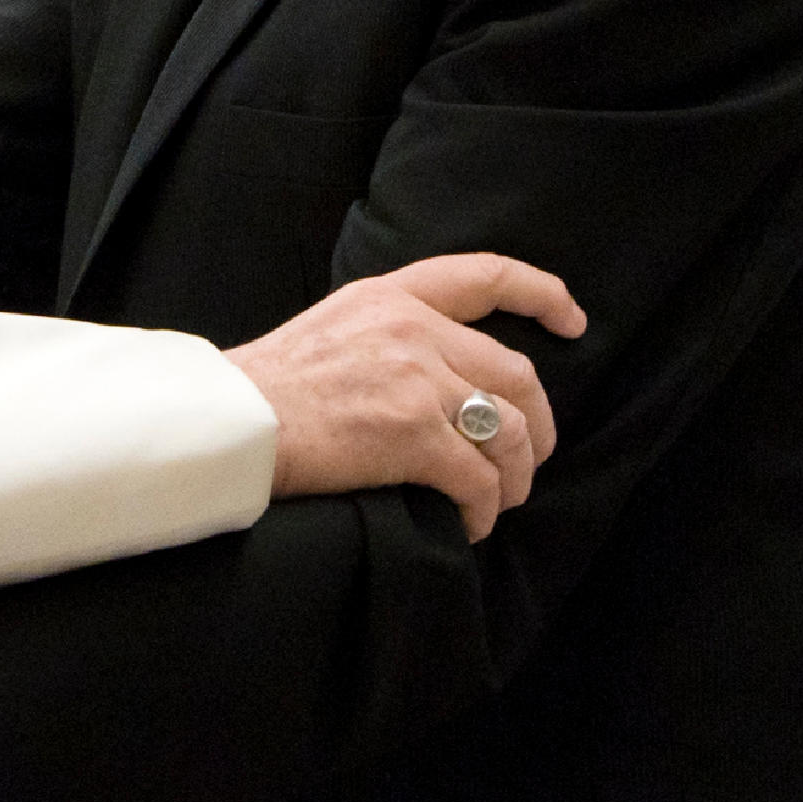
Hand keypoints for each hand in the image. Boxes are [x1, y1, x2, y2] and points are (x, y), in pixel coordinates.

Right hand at [225, 253, 585, 541]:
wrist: (229, 424)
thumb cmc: (266, 389)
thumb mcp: (331, 327)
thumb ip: (389, 334)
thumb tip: (441, 376)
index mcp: (392, 296)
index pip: (484, 276)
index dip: (541, 295)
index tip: (573, 319)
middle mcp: (413, 329)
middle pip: (516, 372)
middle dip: (537, 422)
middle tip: (532, 455)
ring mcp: (417, 381)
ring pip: (507, 429)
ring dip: (514, 475)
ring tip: (500, 500)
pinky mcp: (412, 436)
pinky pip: (477, 478)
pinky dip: (484, 508)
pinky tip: (472, 524)